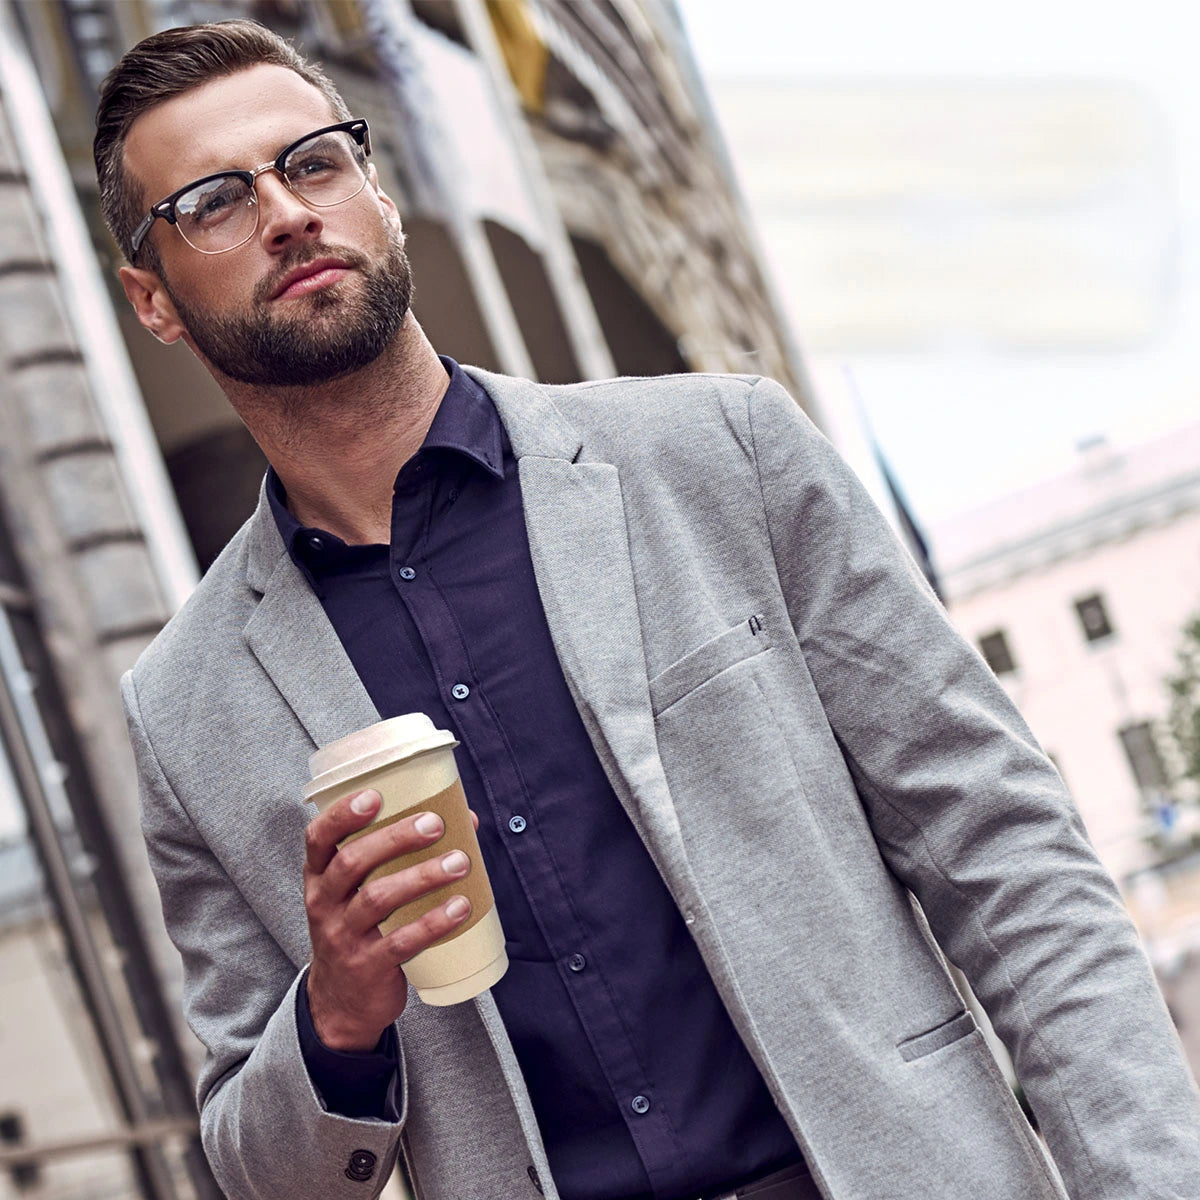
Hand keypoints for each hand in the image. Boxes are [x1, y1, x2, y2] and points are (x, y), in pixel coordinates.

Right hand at [303, 789, 478, 1049]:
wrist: (340, 1004)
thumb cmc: (360, 928)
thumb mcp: (359, 892)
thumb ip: (400, 855)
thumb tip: (465, 819)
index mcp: (319, 877)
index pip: (318, 838)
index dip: (342, 814)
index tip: (374, 794)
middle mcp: (324, 904)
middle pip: (352, 862)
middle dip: (395, 838)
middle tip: (435, 824)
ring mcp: (343, 937)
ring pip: (377, 899)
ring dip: (422, 876)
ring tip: (460, 862)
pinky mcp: (368, 967)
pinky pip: (401, 942)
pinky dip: (434, 923)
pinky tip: (461, 907)